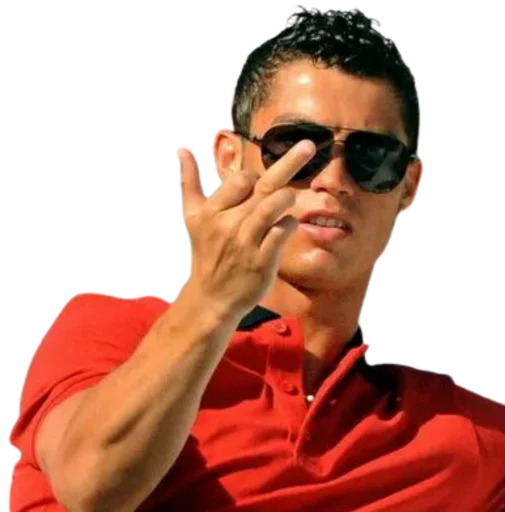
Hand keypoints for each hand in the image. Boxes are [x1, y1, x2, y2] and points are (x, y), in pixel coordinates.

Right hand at [176, 140, 315, 318]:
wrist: (212, 297)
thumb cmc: (206, 252)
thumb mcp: (192, 217)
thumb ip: (188, 181)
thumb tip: (182, 148)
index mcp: (211, 212)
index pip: (241, 180)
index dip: (254, 178)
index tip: (255, 187)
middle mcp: (228, 225)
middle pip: (263, 187)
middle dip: (290, 162)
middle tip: (310, 145)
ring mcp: (246, 243)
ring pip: (274, 206)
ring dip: (287, 197)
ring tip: (291, 196)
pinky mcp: (262, 261)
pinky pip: (282, 232)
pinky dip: (289, 224)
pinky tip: (287, 225)